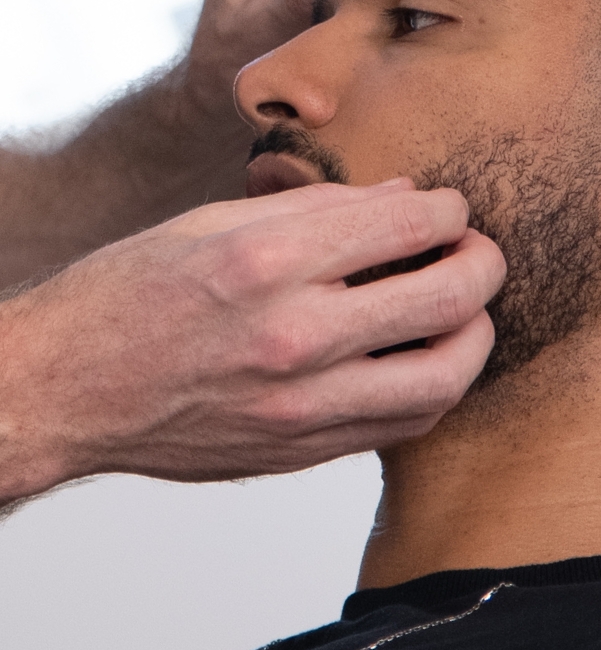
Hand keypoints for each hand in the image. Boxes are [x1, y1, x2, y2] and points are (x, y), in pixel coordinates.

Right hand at [0, 180, 503, 507]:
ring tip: (468, 310)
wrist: (65, 392)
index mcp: (267, 261)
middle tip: (481, 252)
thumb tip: (405, 197)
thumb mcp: (213, 223)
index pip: (407, 224)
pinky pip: (402, 426)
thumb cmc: (129, 296)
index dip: (448, 210)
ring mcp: (300, 406)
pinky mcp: (300, 452)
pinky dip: (434, 388)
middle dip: (485, 265)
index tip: (447, 209)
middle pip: (447, 299)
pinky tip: (427, 357)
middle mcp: (292, 335)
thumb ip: (319, 209)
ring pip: (443, 379)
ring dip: (477, 337)